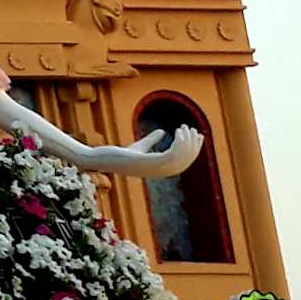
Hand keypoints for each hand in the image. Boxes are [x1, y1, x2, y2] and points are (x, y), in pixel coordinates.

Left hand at [90, 126, 204, 178]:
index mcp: (160, 171)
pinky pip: (170, 155)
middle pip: (184, 161)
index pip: (183, 164)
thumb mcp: (139, 146)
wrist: (102, 159)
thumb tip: (163, 131)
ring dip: (186, 142)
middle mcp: (159, 172)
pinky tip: (177, 132)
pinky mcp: (147, 163)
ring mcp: (154, 169)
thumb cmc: (120, 155)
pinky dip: (177, 144)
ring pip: (179, 157)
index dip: (192, 151)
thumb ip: (151, 140)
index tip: (197, 136)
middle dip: (192, 145)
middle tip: (192, 129)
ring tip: (184, 127)